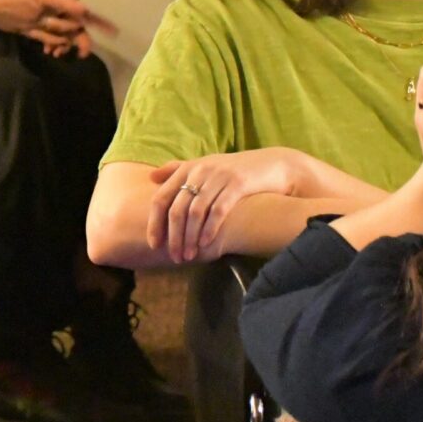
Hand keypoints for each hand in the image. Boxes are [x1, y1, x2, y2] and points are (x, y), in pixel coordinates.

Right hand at [0, 0, 84, 45]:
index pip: (65, 6)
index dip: (78, 9)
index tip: (86, 11)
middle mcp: (40, 15)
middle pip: (63, 23)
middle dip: (75, 25)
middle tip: (82, 24)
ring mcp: (33, 26)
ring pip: (54, 34)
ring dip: (66, 36)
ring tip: (72, 35)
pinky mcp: (25, 32)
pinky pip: (41, 39)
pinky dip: (51, 41)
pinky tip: (56, 42)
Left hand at [147, 148, 306, 262]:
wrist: (271, 164)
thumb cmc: (234, 170)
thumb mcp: (204, 166)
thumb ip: (178, 169)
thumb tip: (151, 176)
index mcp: (187, 168)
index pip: (161, 198)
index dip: (154, 223)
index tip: (154, 244)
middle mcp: (200, 170)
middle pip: (177, 209)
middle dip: (173, 237)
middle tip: (174, 257)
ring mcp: (219, 176)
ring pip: (195, 212)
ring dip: (190, 238)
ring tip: (190, 256)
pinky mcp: (238, 184)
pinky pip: (218, 210)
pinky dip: (210, 229)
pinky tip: (206, 244)